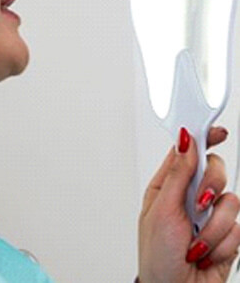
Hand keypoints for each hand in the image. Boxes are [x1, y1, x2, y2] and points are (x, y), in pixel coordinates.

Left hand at [138, 126, 239, 282]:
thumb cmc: (156, 256)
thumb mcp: (161, 210)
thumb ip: (177, 174)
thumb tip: (185, 140)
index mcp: (168, 186)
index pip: (189, 153)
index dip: (204, 138)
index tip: (217, 131)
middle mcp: (190, 197)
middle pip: (215, 171)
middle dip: (210, 187)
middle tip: (198, 204)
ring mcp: (210, 217)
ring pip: (230, 202)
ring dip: (212, 227)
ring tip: (195, 243)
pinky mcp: (226, 237)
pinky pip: (238, 229)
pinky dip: (222, 244)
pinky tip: (206, 254)